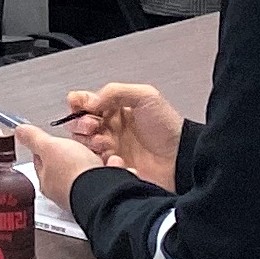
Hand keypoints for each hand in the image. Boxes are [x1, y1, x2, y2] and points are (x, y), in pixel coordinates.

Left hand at [19, 123, 105, 202]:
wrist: (104, 190)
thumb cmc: (75, 173)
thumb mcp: (50, 147)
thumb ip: (34, 139)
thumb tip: (19, 132)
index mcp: (48, 182)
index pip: (41, 162)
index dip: (46, 148)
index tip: (50, 141)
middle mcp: (66, 192)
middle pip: (68, 167)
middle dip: (78, 154)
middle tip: (81, 146)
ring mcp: (87, 194)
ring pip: (92, 173)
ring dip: (98, 161)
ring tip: (100, 155)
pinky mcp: (107, 195)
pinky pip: (111, 178)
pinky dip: (113, 170)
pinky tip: (114, 165)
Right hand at [67, 83, 183, 187]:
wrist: (181, 159)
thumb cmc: (169, 128)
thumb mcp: (145, 96)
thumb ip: (114, 91)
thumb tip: (88, 100)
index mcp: (116, 109)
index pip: (86, 102)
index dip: (79, 103)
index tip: (80, 105)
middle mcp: (111, 128)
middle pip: (80, 124)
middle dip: (81, 123)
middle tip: (92, 126)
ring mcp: (111, 148)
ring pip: (84, 144)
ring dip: (89, 142)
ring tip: (104, 142)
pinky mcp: (111, 167)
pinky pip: (94, 163)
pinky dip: (99, 159)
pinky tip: (112, 156)